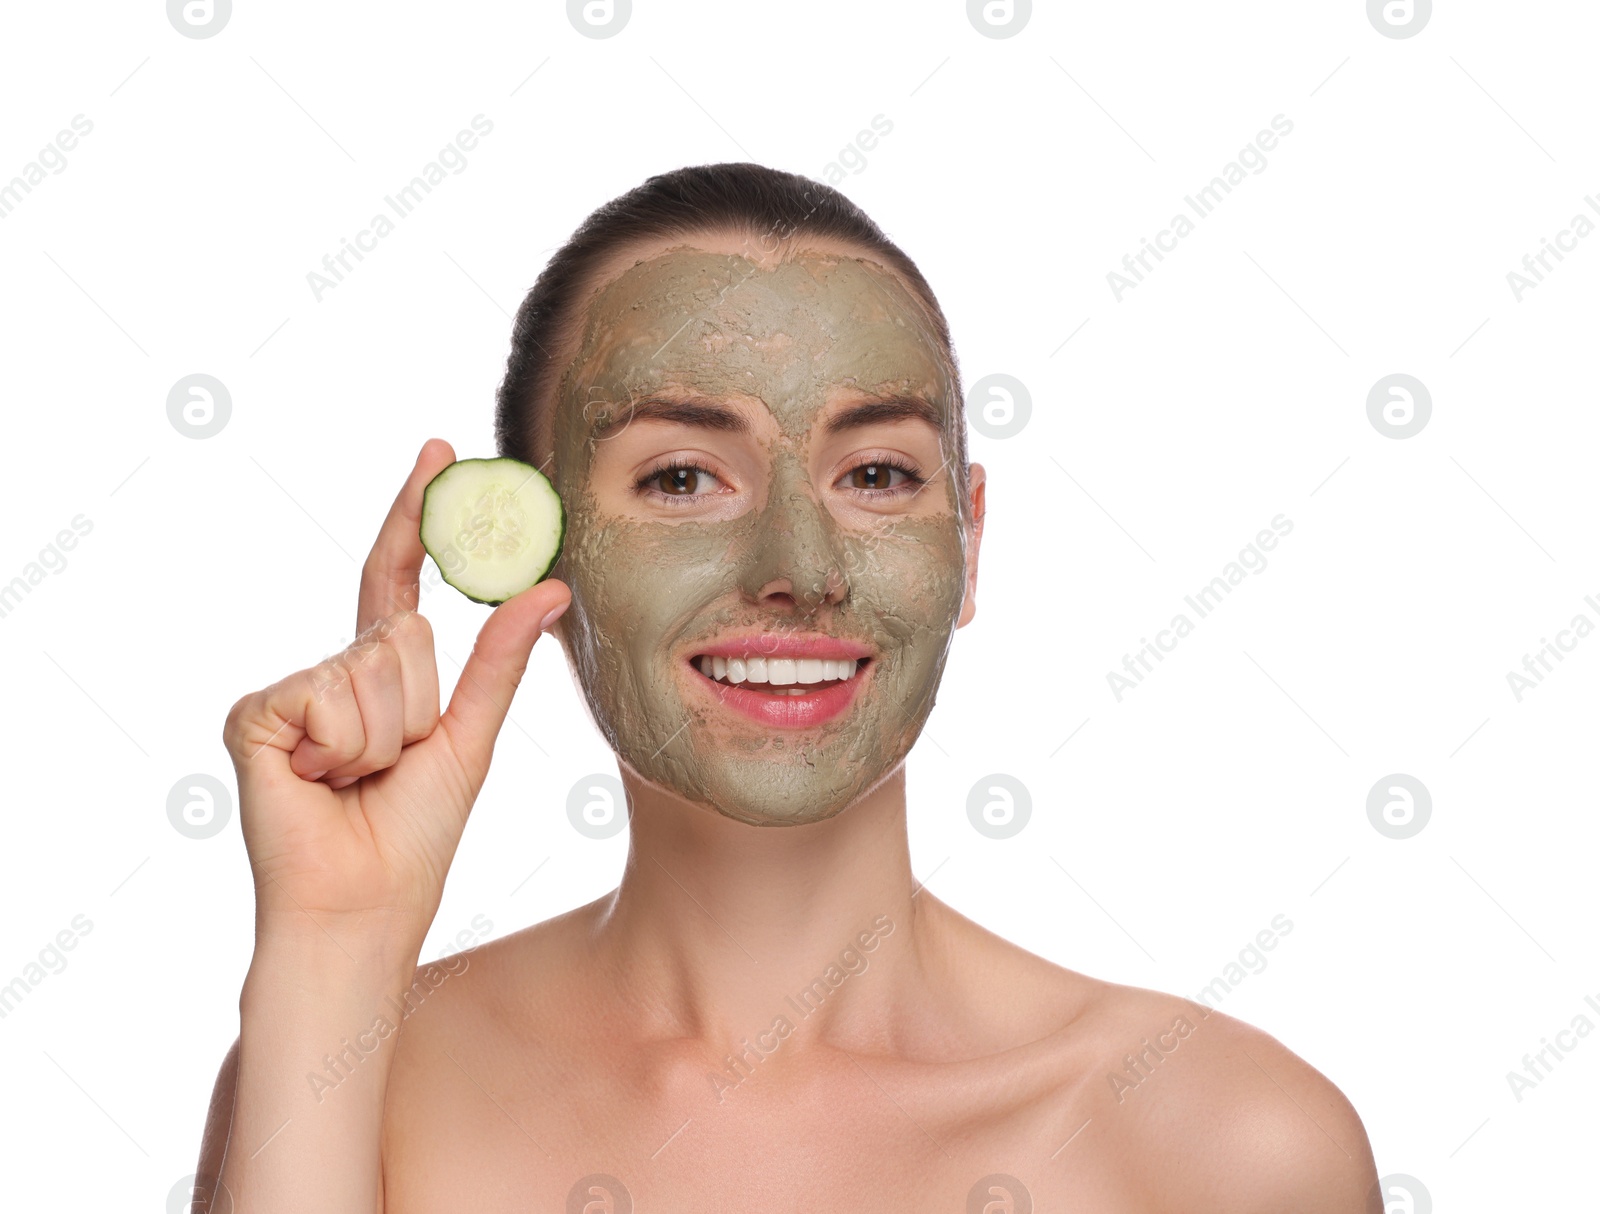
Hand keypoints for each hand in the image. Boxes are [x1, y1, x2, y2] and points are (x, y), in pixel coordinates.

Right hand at [222, 438, 568, 958]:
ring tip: (358, 781)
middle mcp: (331, 671)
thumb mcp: (470, 737)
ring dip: (386, 734)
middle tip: (393, 765)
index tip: (439, 446)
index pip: (399, 578)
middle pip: (404, 629)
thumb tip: (550, 584)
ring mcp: (289, 690)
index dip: (416, 515)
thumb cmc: (413, 836)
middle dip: (419, 704)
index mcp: (379, 675)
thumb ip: (502, 660)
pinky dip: (344, 747)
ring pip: (375, 661)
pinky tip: (320, 783)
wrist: (362, 908)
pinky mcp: (255, 715)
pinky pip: (328, 692)